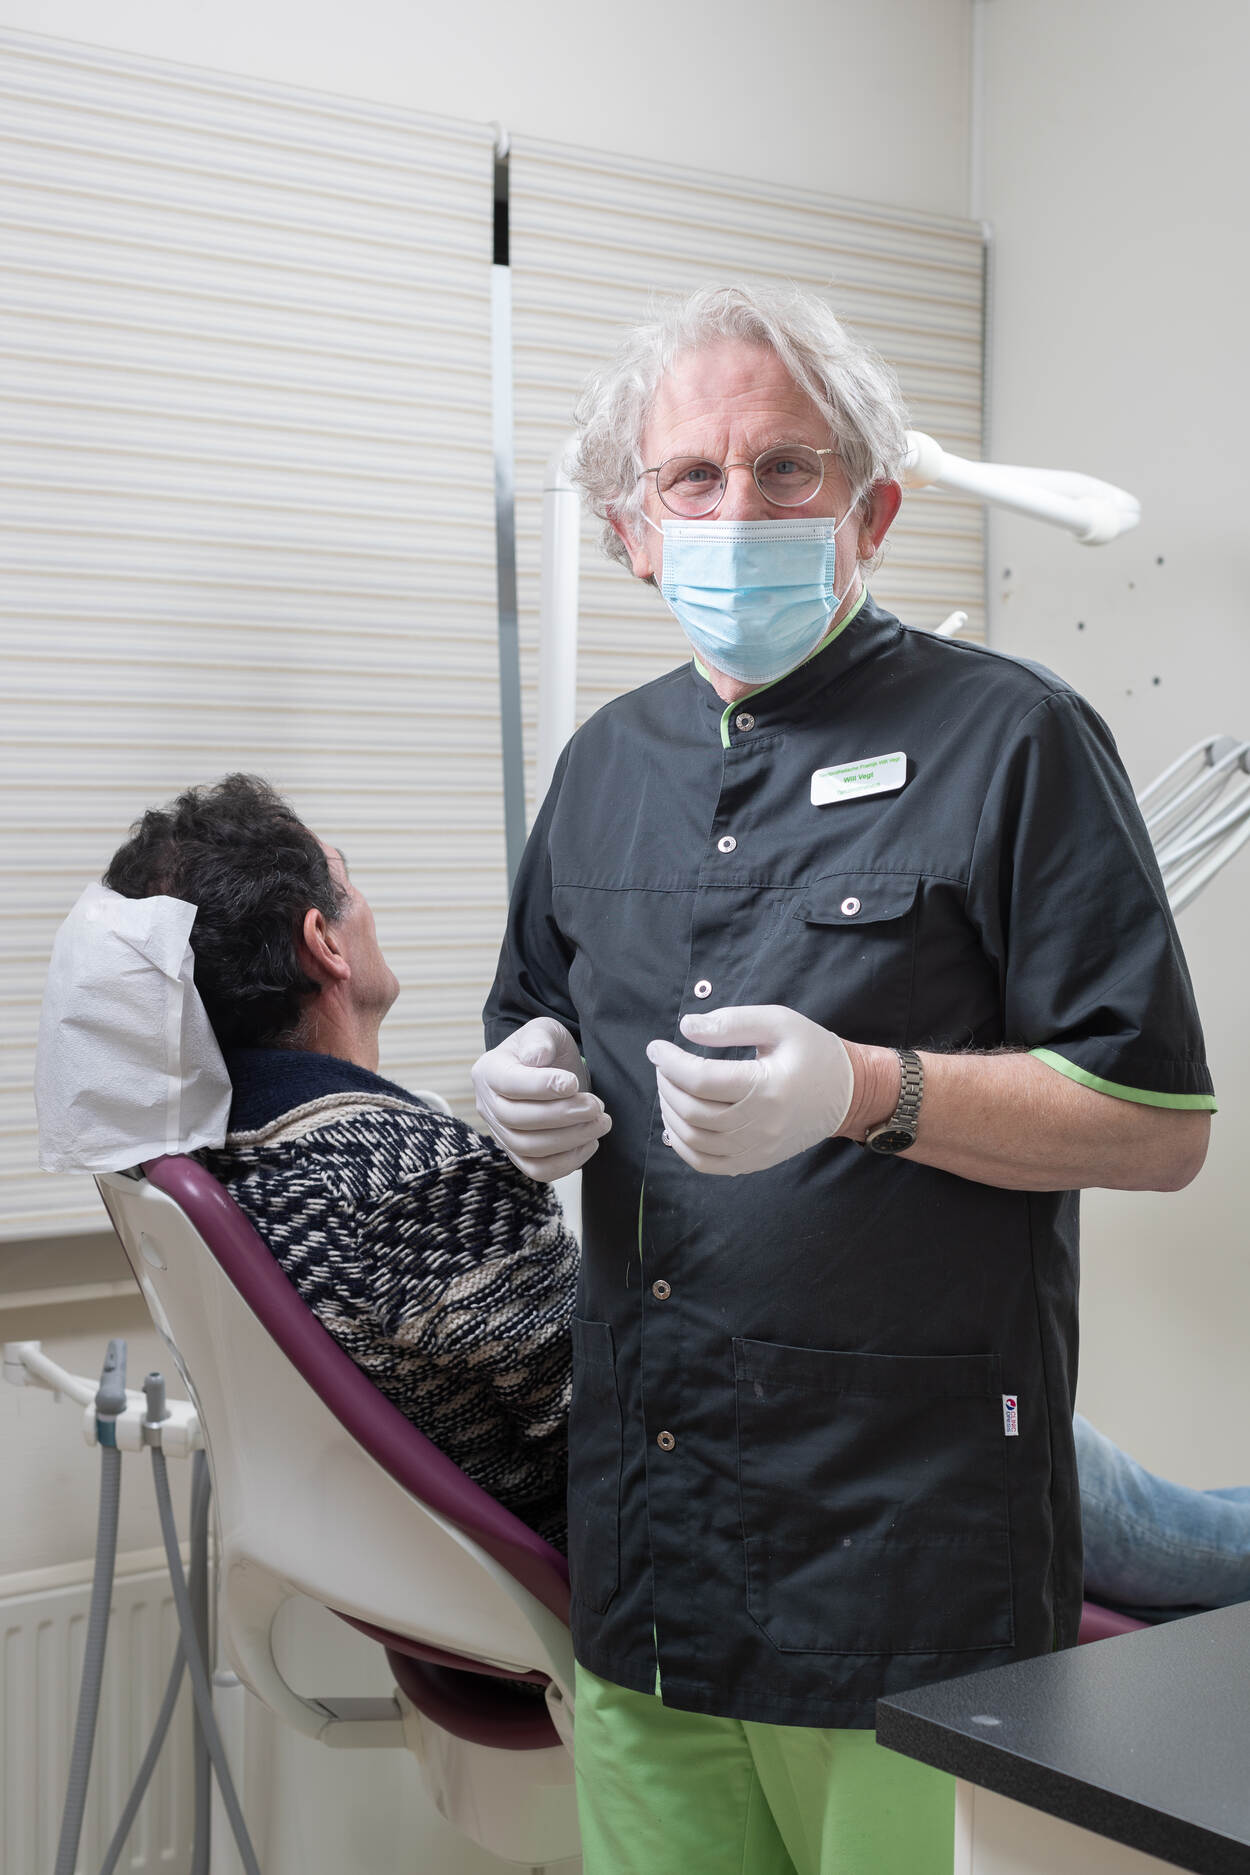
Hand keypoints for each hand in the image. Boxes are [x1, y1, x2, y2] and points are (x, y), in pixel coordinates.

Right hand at [472, 1017, 610, 1181]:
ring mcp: (500, 1133)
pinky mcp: (518, 1155)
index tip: (574, 1083)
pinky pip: (537, 1170)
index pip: (508, 1083)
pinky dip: (566, 1162)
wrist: (550, 1071)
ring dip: (570, 1139)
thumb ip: (540, 1039)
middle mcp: (487, 1104)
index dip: (541, 1086)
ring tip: (600, 1122)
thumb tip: (536, 1059)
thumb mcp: (544, 1030)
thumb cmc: (545, 1049)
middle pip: (517, 1119)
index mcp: (489, 1070)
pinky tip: (590, 1142)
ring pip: (528, 1148)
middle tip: (596, 1106)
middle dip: (563, 1115)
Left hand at [646, 1004, 854, 1176]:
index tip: (656, 1047)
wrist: (850, 1093)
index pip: (701, 1080)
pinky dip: (682, 1146)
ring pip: (694, 1140)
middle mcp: (761, 1125)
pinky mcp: (757, 1161)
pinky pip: (707, 1164)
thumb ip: (733, 1022)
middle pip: (693, 1111)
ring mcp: (758, 1149)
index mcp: (768, 1088)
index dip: (670, 1062)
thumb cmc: (815, 1052)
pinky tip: (677, 1121)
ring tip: (668, 1087)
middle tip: (663, 1065)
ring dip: (670, 1113)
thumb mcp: (780, 1023)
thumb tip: (687, 1027)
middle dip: (666, 1085)